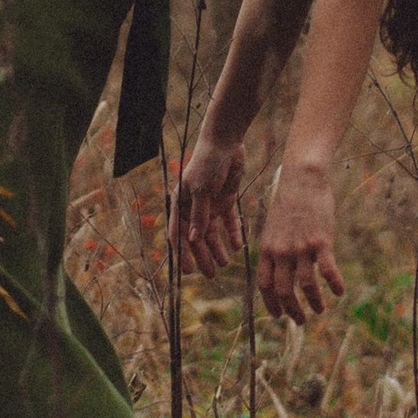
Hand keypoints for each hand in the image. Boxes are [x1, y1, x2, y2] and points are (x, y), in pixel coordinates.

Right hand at [175, 134, 244, 276]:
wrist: (225, 142)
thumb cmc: (207, 163)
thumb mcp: (201, 189)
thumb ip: (199, 215)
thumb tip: (193, 240)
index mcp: (181, 203)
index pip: (178, 234)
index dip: (182, 253)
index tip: (187, 271)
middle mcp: (193, 207)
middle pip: (197, 237)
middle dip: (203, 256)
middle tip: (211, 275)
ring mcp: (210, 204)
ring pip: (212, 233)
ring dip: (218, 248)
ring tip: (225, 264)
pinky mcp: (225, 200)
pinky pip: (228, 221)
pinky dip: (233, 233)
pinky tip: (239, 246)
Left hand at [256, 160, 344, 324]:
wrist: (302, 179)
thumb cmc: (290, 202)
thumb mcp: (274, 227)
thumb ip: (275, 249)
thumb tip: (280, 270)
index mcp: (267, 249)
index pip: (264, 285)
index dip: (271, 304)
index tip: (279, 315)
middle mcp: (281, 251)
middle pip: (284, 291)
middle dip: (292, 310)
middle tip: (301, 320)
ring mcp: (301, 247)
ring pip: (306, 286)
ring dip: (314, 303)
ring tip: (320, 309)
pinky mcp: (321, 241)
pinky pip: (328, 271)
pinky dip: (334, 285)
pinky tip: (339, 291)